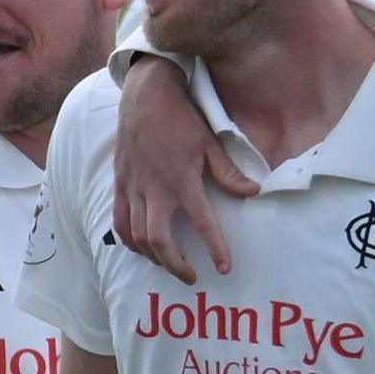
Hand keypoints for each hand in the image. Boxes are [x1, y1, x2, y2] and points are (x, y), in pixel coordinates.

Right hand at [114, 55, 259, 283]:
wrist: (145, 96)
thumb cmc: (182, 118)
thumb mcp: (211, 142)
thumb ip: (229, 172)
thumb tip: (254, 192)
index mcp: (182, 180)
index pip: (202, 223)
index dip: (215, 248)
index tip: (224, 268)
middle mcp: (156, 189)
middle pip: (159, 242)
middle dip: (176, 265)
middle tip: (192, 277)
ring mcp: (134, 188)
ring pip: (137, 237)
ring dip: (154, 257)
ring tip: (170, 264)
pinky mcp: (121, 185)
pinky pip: (120, 222)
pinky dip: (130, 241)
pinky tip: (142, 248)